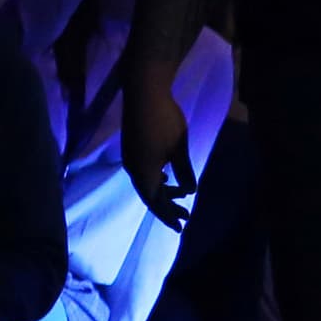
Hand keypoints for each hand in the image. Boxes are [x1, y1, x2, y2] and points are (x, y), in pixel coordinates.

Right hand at [124, 79, 198, 231]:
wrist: (143, 93)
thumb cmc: (165, 122)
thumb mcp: (180, 149)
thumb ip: (184, 172)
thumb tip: (189, 192)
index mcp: (143, 173)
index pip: (155, 203)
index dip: (168, 216)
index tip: (181, 227)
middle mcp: (133, 169)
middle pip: (150, 195)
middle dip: (168, 207)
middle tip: (185, 216)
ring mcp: (130, 158)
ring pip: (146, 183)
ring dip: (163, 192)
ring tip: (179, 197)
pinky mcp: (132, 148)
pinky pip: (143, 172)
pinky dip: (157, 180)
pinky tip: (166, 177)